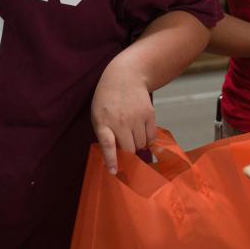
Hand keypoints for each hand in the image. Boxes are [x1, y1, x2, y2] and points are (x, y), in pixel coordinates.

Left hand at [91, 56, 157, 174]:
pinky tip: (141, 132)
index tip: (114, 172)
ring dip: (137, 145)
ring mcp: (136, 118)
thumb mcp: (98, 115)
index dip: (111, 159)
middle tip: (125, 153)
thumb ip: (104, 134)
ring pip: (141, 145)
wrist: (126, 76)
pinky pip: (151, 138)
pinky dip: (147, 140)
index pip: (108, 144)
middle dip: (127, 155)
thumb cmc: (108, 99)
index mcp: (103, 121)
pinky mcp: (149, 115)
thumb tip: (113, 156)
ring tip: (131, 134)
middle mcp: (120, 121)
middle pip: (129, 150)